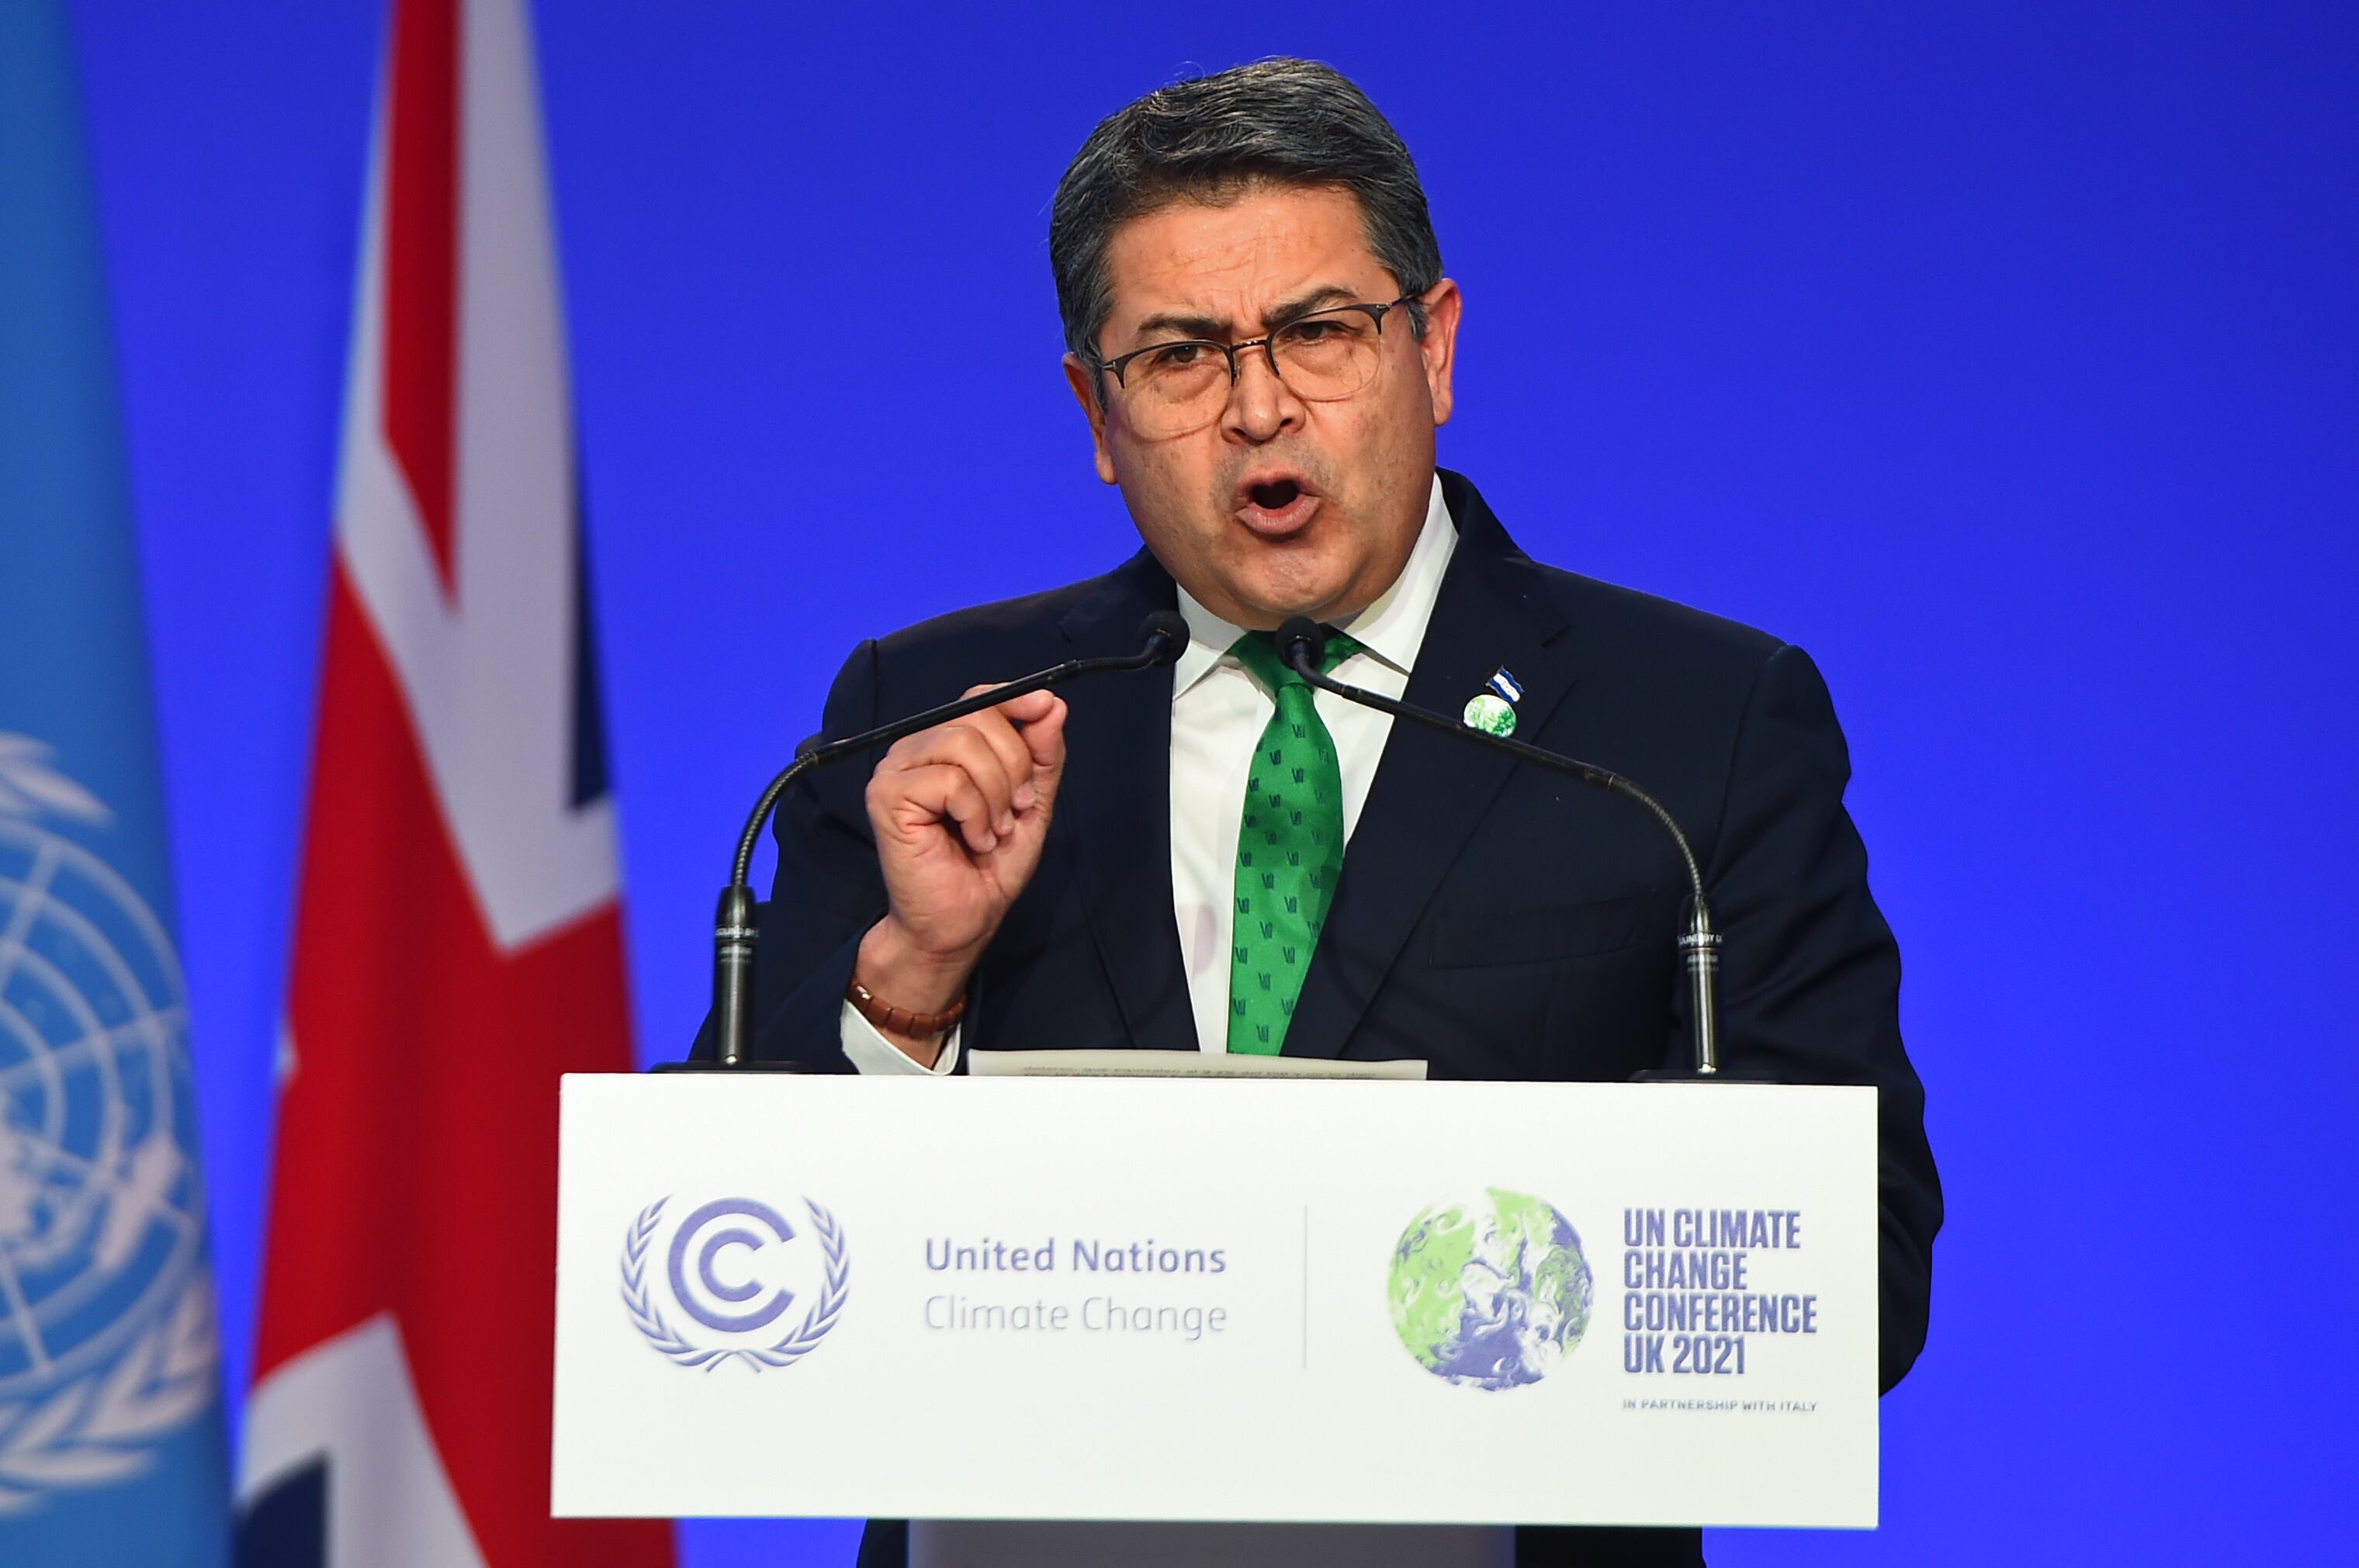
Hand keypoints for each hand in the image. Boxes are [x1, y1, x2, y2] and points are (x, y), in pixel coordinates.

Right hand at [856, 686, 1067, 1048]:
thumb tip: (1052, 704)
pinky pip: (949, 781)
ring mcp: (895, 770)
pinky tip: (971, 841)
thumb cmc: (987, 868)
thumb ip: (1041, 755)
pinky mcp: (887, 796)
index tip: (1046, 711)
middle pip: (976, 718)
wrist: (959, 923)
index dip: (1016, 701)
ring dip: (995, 795)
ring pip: (963, 744)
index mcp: (944, 746)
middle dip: (1014, 766)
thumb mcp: (1031, 804)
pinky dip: (975, 815)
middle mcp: (915, 750)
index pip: (979, 700)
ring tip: (992, 831)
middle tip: (1015, 812)